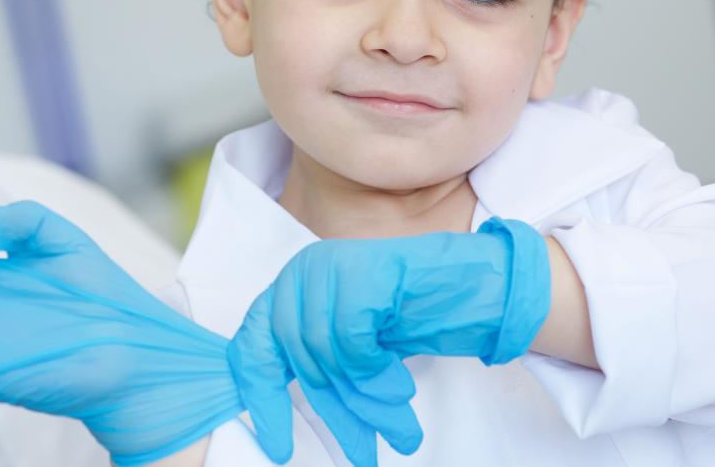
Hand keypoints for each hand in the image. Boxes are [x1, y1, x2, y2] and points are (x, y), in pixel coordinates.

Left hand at [229, 217, 551, 466]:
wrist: (462, 285)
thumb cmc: (404, 317)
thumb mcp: (349, 350)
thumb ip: (316, 372)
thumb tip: (274, 428)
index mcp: (289, 293)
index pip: (252, 349)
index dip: (262, 401)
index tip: (278, 448)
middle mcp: (300, 273)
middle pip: (296, 356)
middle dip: (335, 407)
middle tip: (363, 449)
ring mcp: (327, 265)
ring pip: (323, 351)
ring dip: (363, 397)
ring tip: (396, 422)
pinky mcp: (358, 269)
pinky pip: (351, 338)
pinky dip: (373, 368)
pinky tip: (397, 385)